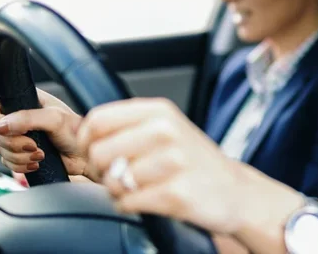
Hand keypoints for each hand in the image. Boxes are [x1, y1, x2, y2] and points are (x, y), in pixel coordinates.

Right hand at [0, 88, 88, 175]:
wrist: (83, 158)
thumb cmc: (75, 133)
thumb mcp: (55, 119)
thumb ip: (28, 118)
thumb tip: (2, 125)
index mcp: (23, 101)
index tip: (8, 128)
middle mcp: (17, 118)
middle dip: (12, 143)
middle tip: (33, 144)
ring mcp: (17, 137)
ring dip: (19, 156)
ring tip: (40, 153)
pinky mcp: (19, 155)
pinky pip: (6, 163)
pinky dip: (20, 166)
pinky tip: (36, 162)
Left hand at [83, 97, 295, 233]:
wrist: (236, 191)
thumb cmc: (194, 161)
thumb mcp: (165, 128)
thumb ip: (127, 126)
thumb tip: (81, 133)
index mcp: (159, 111)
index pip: (98, 120)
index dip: (85, 141)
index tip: (91, 152)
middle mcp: (166, 132)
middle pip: (99, 152)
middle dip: (101, 170)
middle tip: (117, 176)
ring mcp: (173, 163)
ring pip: (113, 181)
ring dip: (117, 191)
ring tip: (137, 189)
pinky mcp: (177, 194)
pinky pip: (129, 202)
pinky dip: (130, 206)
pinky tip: (147, 201)